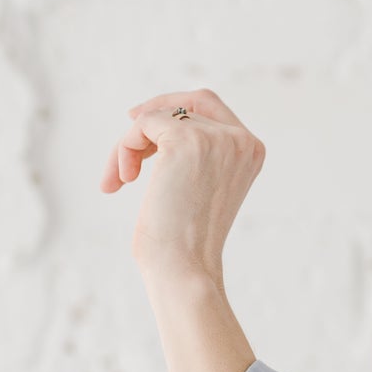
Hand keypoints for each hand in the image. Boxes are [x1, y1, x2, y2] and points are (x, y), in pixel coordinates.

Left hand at [100, 86, 264, 281]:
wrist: (184, 268)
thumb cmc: (184, 241)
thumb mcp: (197, 187)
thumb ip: (193, 152)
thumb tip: (147, 117)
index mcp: (251, 150)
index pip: (210, 106)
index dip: (174, 107)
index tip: (138, 120)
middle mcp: (241, 139)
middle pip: (185, 104)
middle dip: (151, 119)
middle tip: (127, 132)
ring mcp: (216, 137)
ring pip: (158, 115)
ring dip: (130, 145)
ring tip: (120, 180)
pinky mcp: (187, 139)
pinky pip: (143, 124)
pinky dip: (125, 148)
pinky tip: (124, 181)